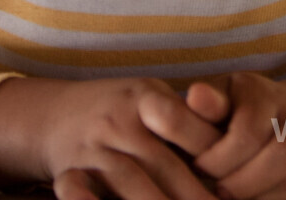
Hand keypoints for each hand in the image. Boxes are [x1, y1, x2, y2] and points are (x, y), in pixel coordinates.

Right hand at [0, 76, 223, 199]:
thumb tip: (236, 148)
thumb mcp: (151, 100)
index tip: (233, 176)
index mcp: (143, 95)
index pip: (180, 121)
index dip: (209, 151)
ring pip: (131, 182)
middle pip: (162, 162)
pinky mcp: (69, 172)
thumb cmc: (119, 110)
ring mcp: (91, 147)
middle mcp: (116, 120)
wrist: (49, 116)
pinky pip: (88, 194)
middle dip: (194, 193)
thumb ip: (187, 118)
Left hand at [184, 73, 285, 199]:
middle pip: (284, 154)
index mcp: (262, 92)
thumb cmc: (225, 119)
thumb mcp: (210, 109)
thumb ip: (202, 109)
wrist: (268, 119)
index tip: (200, 167)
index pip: (249, 132)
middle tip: (220, 191)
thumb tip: (196, 95)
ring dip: (265, 199)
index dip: (218, 158)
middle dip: (242, 183)